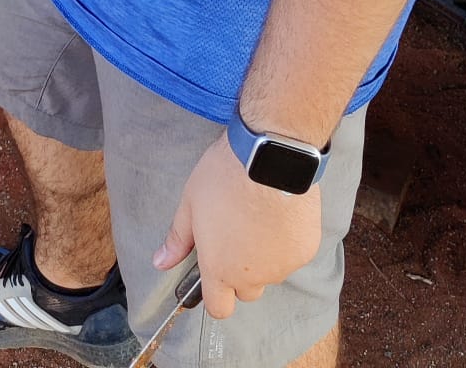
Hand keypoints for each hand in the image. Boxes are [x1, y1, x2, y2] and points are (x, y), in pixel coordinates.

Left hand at [152, 138, 322, 319]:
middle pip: (246, 290)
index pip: (218, 308)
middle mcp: (252, 276)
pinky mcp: (304, 251)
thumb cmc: (226, 176)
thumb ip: (178, 239)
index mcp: (220, 268)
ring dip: (266, 256)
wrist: (269, 157)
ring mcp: (282, 265)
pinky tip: (280, 213)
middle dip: (241, 272)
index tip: (215, 275)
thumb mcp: (191, 203)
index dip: (216, 295)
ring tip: (259, 218)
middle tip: (237, 235)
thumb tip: (161, 261)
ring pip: (272, 272)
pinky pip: (294, 255)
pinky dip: (287, 241)